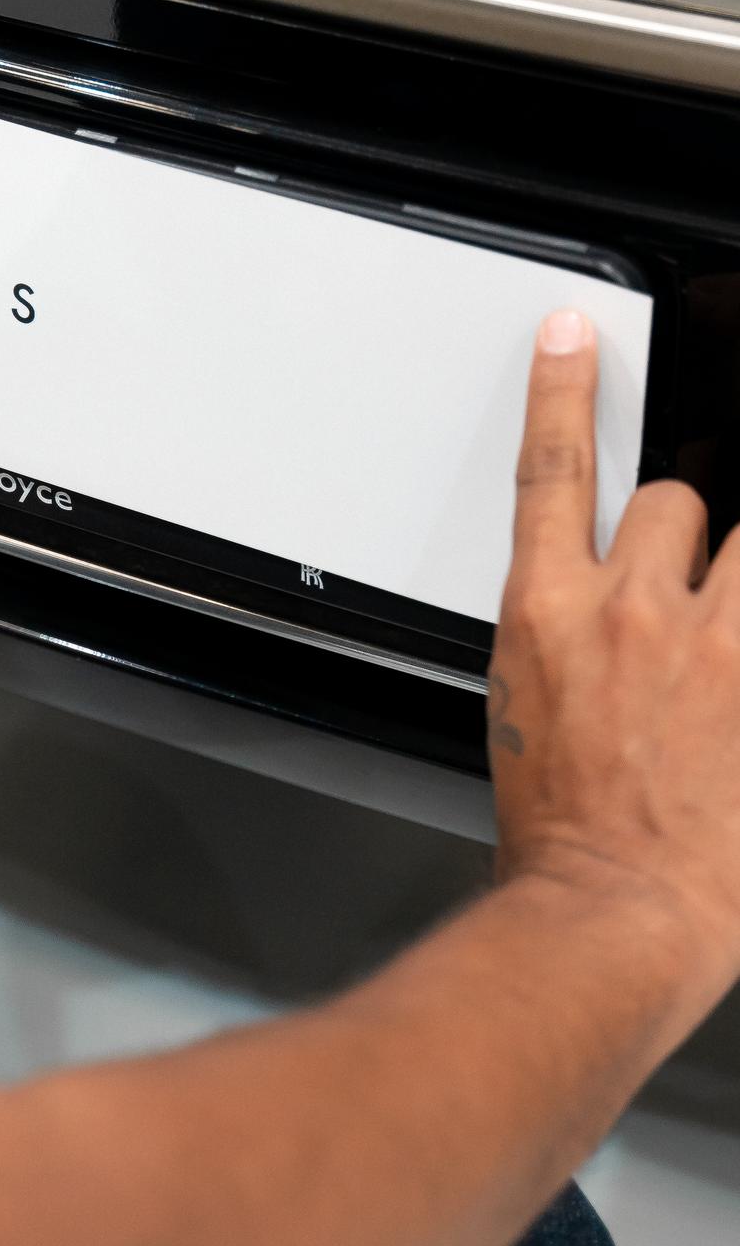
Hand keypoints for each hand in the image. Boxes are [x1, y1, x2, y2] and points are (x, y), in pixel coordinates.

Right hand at [491, 308, 739, 958]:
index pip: (553, 469)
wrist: (616, 909)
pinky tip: (727, 683)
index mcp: (546, 615)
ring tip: (715, 623)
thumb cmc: (563, 836)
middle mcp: (629, 612)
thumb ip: (564, 649)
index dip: (563, 390)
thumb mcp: (526, 717)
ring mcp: (712, 642)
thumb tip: (589, 630)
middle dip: (689, 534)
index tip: (574, 337)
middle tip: (692, 595)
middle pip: (677, 499)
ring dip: (733, 568)